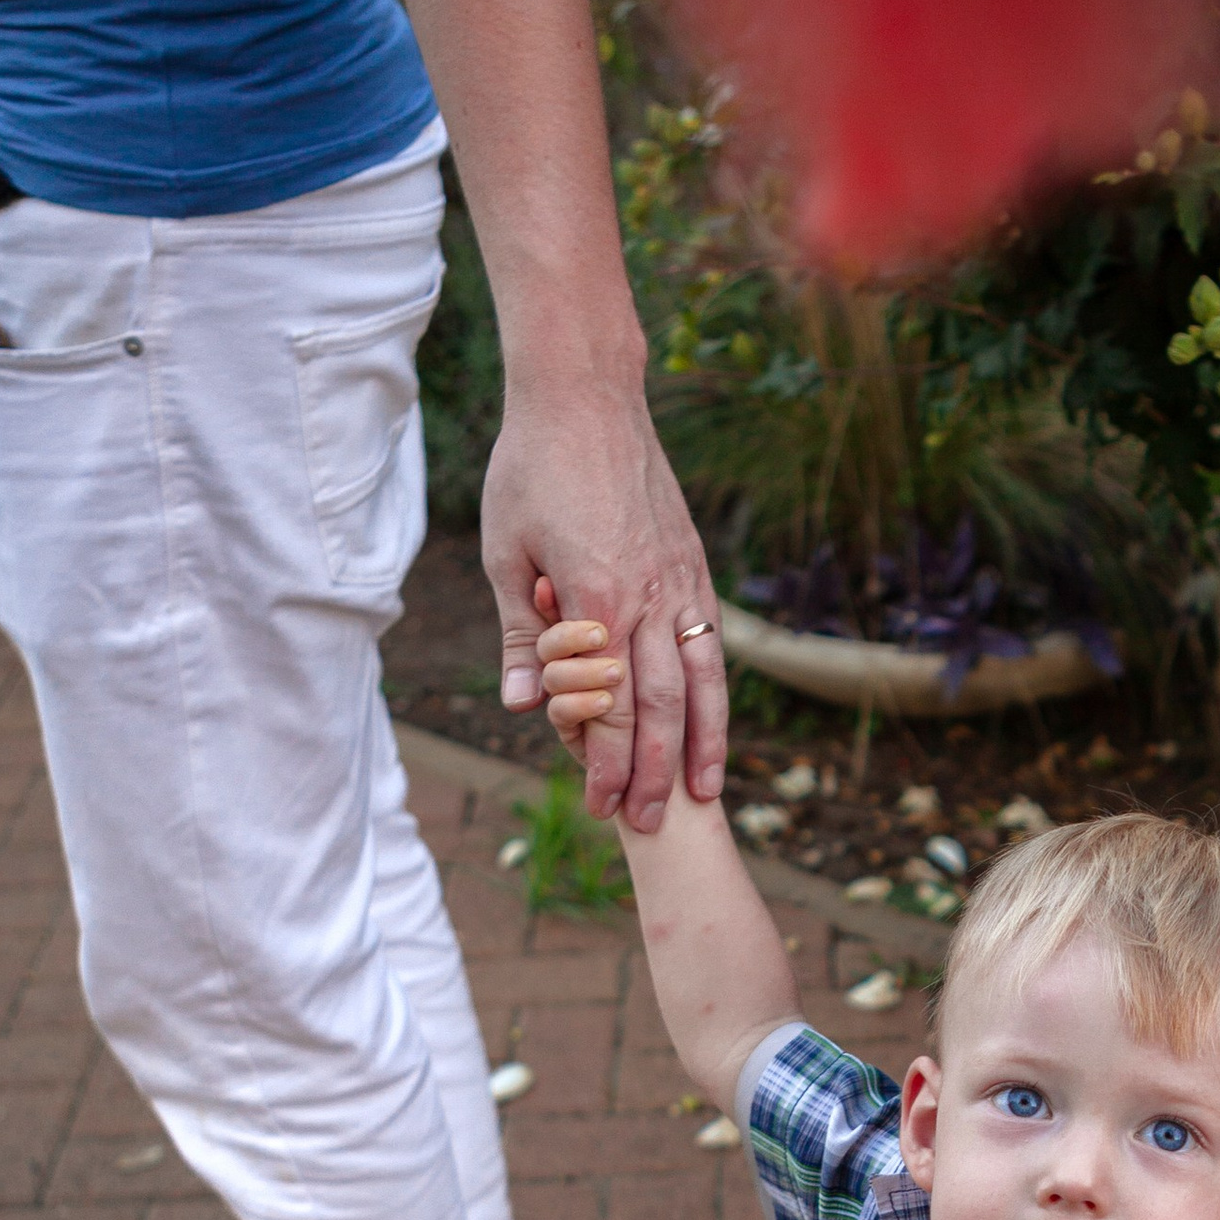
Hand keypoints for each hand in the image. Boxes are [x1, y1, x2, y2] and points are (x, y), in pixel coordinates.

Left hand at [479, 383, 723, 827]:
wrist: (587, 396)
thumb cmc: (532, 469)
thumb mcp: (505, 551)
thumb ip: (522, 634)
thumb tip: (523, 704)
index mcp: (596, 597)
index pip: (606, 702)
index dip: (601, 759)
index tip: (596, 802)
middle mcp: (649, 596)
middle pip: (658, 706)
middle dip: (650, 771)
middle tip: (646, 823)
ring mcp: (680, 583)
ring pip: (700, 682)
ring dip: (701, 744)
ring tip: (706, 794)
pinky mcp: (694, 569)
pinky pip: (710, 646)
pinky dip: (714, 694)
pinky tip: (712, 725)